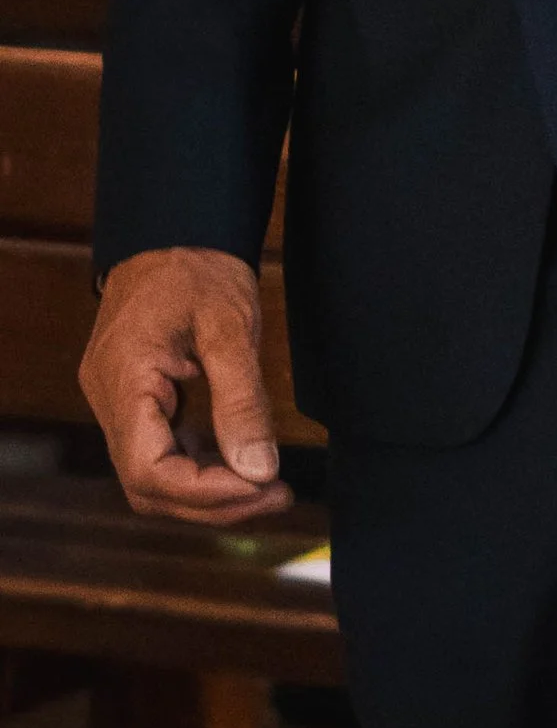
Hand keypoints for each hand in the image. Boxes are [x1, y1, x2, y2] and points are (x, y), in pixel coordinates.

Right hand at [81, 249, 290, 526]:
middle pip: (148, 485)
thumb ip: (242, 400)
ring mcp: (118, 401)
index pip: (149, 471)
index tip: (263, 487)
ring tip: (268, 486)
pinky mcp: (135, 398)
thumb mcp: (229, 327)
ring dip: (208, 489)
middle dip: (213, 501)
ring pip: (153, 475)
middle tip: (277, 494)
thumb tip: (259, 470)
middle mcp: (109, 400)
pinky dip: (199, 465)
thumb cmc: (198, 266)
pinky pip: (159, 449)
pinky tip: (241, 463)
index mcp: (123, 381)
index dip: (206, 492)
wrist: (175, 226)